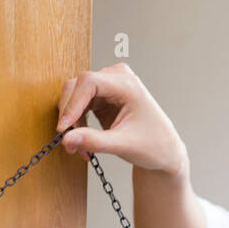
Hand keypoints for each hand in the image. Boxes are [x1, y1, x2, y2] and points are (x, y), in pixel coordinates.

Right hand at [56, 63, 188, 176]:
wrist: (164, 149)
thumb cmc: (153, 144)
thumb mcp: (123, 145)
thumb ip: (94, 141)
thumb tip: (66, 139)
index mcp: (127, 84)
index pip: (88, 82)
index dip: (72, 104)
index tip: (64, 128)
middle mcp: (116, 78)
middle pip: (77, 86)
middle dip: (69, 115)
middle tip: (70, 142)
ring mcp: (108, 86)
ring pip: (74, 96)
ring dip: (72, 122)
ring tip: (80, 147)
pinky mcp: (102, 96)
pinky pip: (79, 104)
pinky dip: (77, 123)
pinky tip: (84, 140)